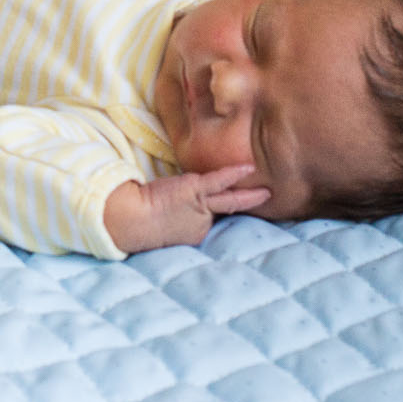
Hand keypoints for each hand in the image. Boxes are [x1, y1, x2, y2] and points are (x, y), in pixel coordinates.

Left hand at [103, 166, 271, 253]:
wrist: (132, 219)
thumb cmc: (143, 220)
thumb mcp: (168, 224)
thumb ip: (182, 219)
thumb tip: (185, 209)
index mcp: (197, 234)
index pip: (215, 220)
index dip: (229, 214)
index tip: (248, 212)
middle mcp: (203, 224)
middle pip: (226, 210)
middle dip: (247, 205)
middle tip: (270, 201)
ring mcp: (202, 208)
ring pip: (230, 199)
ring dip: (251, 196)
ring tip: (269, 192)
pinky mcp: (196, 191)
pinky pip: (220, 182)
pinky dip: (234, 174)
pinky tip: (249, 167)